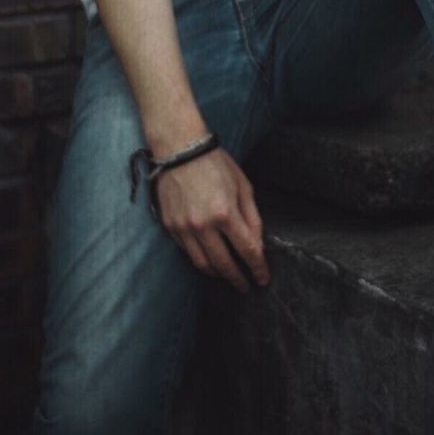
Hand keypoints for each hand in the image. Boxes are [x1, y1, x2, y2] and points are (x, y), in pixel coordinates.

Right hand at [154, 147, 269, 292]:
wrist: (180, 149)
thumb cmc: (215, 164)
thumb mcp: (243, 186)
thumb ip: (252, 217)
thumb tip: (257, 245)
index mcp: (225, 212)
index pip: (246, 250)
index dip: (258, 268)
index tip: (263, 278)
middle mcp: (203, 225)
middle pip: (224, 264)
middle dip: (237, 279)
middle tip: (246, 285)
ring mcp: (184, 228)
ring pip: (202, 264)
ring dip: (217, 273)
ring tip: (227, 274)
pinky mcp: (170, 226)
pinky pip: (187, 252)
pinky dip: (200, 259)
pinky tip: (209, 258)